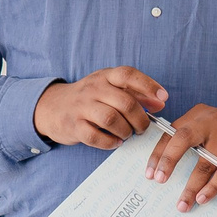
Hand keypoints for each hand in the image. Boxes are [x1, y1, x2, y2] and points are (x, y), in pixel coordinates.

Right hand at [35, 67, 167, 149]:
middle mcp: (93, 88)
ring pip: (111, 119)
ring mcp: (81, 107)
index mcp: (105, 76)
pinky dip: (109, 142)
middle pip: (124, 102)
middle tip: (142, 128)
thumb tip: (160, 103)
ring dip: (125, 131)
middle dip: (140, 119)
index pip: (128, 74)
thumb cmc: (90, 99)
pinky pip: (95, 136)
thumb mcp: (110, 89)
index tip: (163, 98)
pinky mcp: (73, 125)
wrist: (53, 107)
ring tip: (127, 135)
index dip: (148, 85)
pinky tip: (115, 142)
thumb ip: (136, 94)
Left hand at [148, 106, 216, 209]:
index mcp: (197, 114)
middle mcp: (211, 119)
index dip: (159, 154)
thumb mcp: (208, 132)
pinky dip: (212, 188)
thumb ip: (190, 141)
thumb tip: (162, 169)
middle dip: (169, 160)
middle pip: (184, 138)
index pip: (171, 132)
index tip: (150, 174)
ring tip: (183, 203)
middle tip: (159, 180)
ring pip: (205, 162)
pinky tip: (203, 198)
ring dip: (192, 186)